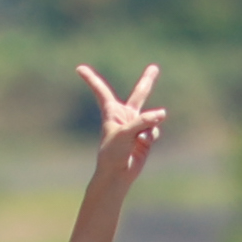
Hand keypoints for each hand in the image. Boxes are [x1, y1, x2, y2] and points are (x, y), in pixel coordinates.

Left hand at [77, 63, 166, 184]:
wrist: (117, 173)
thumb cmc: (113, 152)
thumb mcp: (125, 133)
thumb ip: (144, 120)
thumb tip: (162, 114)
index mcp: (112, 112)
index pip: (101, 91)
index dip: (91, 79)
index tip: (79, 68)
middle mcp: (126, 116)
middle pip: (139, 94)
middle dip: (147, 81)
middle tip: (154, 68)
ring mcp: (138, 126)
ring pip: (151, 117)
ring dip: (148, 124)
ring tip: (137, 138)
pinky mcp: (147, 137)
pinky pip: (154, 131)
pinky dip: (150, 137)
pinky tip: (142, 145)